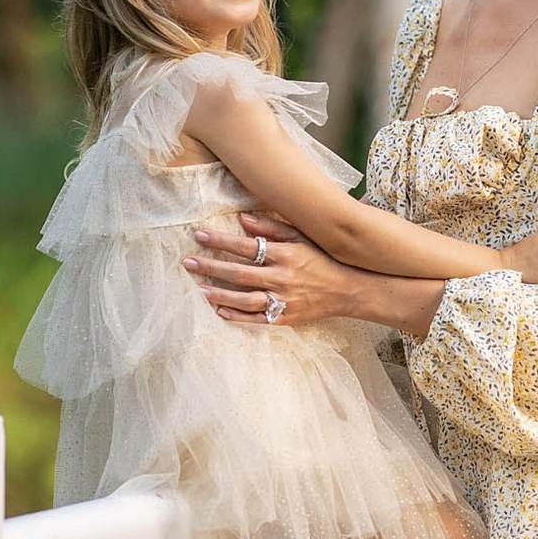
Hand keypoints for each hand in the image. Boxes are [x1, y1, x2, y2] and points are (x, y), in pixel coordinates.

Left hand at [185, 212, 351, 328]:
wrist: (349, 289)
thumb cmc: (323, 258)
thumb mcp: (302, 237)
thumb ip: (272, 227)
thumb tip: (241, 219)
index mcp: (285, 255)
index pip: (246, 247)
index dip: (221, 241)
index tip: (199, 235)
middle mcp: (283, 278)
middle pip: (239, 273)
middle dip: (211, 266)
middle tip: (188, 262)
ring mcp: (284, 300)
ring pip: (245, 299)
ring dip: (219, 294)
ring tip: (198, 288)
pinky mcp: (286, 318)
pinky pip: (257, 319)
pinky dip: (237, 317)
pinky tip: (219, 311)